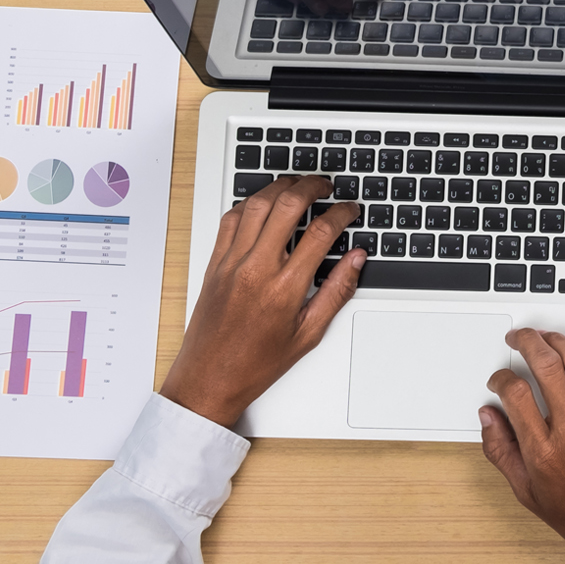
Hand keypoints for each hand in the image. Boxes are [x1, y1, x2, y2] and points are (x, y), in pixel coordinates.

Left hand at [160, 177, 361, 426]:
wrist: (209, 378)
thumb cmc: (256, 363)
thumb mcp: (308, 333)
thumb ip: (336, 291)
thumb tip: (355, 259)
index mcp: (284, 288)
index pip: (320, 232)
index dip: (341, 213)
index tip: (349, 209)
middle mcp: (256, 268)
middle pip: (287, 205)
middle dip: (312, 186)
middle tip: (326, 186)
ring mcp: (231, 262)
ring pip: (257, 204)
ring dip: (280, 187)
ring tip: (298, 185)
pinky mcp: (214, 263)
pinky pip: (231, 219)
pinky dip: (249, 204)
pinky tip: (263, 203)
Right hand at [480, 330, 564, 563]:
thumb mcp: (527, 492)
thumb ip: (501, 451)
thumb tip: (488, 416)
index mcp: (544, 453)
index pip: (516, 394)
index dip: (501, 378)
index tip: (499, 379)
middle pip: (547, 368)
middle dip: (528, 342)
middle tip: (519, 336)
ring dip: (559, 342)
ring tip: (547, 337)